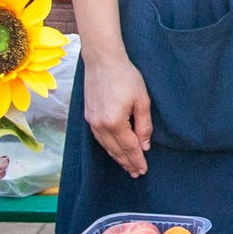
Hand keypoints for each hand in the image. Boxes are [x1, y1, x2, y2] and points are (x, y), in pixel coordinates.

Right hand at [83, 51, 152, 176]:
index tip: (143, 170)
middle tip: (136, 173)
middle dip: (127, 163)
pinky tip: (114, 150)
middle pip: (115, 150)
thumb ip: (144, 125)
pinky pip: (99, 138)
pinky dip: (108, 147)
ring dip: (117, 157)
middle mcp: (100, 125)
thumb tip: (145, 146)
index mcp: (115, 122)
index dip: (137, 160)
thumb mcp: (142, 100)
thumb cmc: (125, 76)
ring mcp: (92, 121)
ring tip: (127, 166)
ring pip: (106, 146)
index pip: (128, 148)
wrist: (102, 60)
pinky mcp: (88, 115)